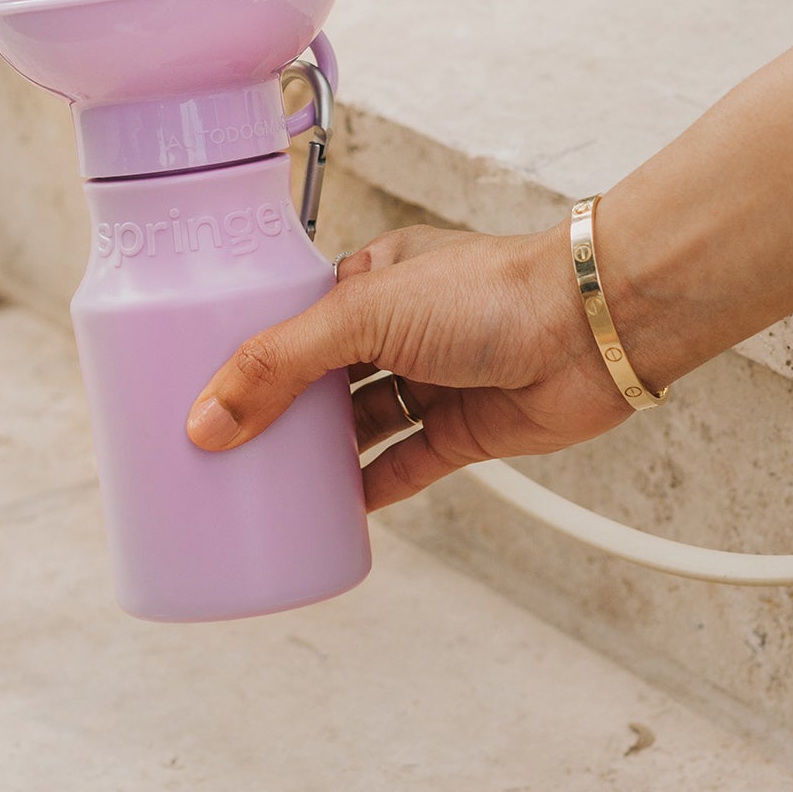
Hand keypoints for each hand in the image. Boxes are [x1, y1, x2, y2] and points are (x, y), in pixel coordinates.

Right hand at [185, 223, 632, 508]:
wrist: (590, 332)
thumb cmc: (487, 293)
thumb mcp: (362, 314)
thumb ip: (282, 365)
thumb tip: (207, 420)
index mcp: (369, 278)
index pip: (292, 318)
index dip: (250, 353)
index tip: (203, 391)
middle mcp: (398, 327)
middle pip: (321, 377)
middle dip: (277, 410)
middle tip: (222, 450)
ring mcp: (431, 379)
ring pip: (359, 423)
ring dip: (318, 453)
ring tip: (263, 486)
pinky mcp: (462, 431)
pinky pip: (403, 465)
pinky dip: (369, 489)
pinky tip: (331, 512)